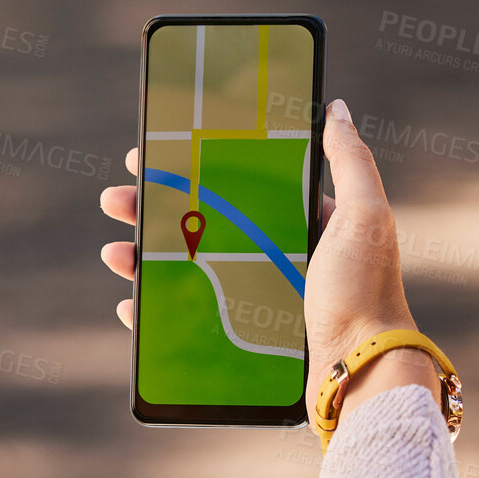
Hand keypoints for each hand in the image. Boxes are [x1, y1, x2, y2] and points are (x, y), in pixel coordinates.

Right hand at [98, 99, 431, 420]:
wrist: (360, 369)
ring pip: (181, 268)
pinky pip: (182, 317)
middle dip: (150, 210)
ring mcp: (250, 295)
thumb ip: (350, 162)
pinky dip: (151, 308)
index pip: (233, 185)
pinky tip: (130, 300)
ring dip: (140, 257)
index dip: (190, 169)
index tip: (152, 157)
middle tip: (115, 199)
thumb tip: (334, 108)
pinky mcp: (236, 334)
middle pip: (197, 223)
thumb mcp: (364, 217)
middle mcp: (270, 254)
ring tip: (113, 253)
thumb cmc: (365, 291)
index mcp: (298, 222)